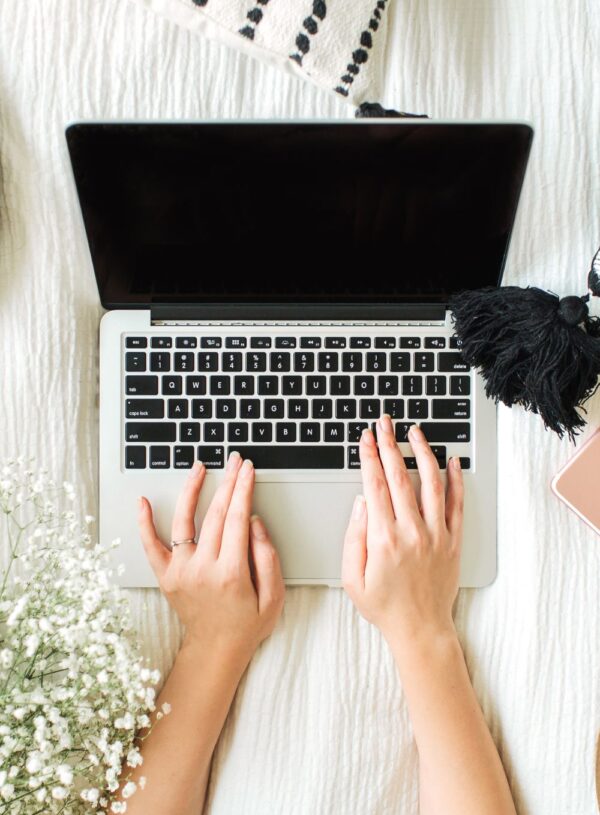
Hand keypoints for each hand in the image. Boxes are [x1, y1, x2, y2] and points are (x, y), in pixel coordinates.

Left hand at [138, 453, 284, 662]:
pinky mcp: (166, 576)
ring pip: (183, 521)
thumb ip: (267, 557)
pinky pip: (151, 545)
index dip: (243, 490)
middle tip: (234, 461)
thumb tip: (254, 522)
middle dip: (228, 482)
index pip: (237, 519)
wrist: (216, 650)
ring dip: (192, 490)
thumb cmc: (248, 623)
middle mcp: (202, 569)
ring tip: (199, 467)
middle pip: (215, 514)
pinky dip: (145, 523)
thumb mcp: (274, 596)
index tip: (248, 470)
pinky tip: (143, 500)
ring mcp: (180, 572)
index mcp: (231, 573)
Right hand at [342, 415, 463, 650]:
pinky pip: (457, 504)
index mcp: (383, 539)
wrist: (420, 629)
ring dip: (423, 453)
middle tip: (385, 423)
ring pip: (431, 483)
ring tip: (415, 432)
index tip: (366, 438)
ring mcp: (435, 535)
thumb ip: (353, 537)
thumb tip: (362, 502)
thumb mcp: (351, 578)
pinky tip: (451, 461)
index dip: (369, 456)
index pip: (375, 485)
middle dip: (390, 444)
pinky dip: (455, 480)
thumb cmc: (383, 606)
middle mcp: (411, 532)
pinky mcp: (453, 541)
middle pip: (400, 476)